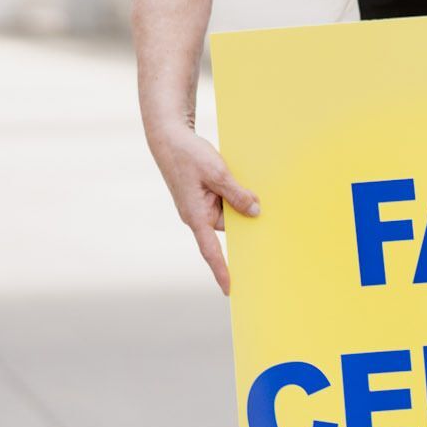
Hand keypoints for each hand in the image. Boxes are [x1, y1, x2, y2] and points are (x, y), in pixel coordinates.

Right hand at [150, 124, 257, 294]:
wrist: (168, 137)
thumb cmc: (188, 155)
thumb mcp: (217, 173)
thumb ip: (237, 194)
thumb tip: (255, 212)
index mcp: (195, 216)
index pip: (211, 251)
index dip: (222, 270)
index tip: (231, 289)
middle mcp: (197, 215)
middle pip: (229, 225)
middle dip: (242, 213)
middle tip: (257, 201)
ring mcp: (199, 205)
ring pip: (228, 210)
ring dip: (236, 197)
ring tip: (231, 176)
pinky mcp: (201, 195)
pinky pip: (222, 199)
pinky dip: (230, 191)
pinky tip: (231, 175)